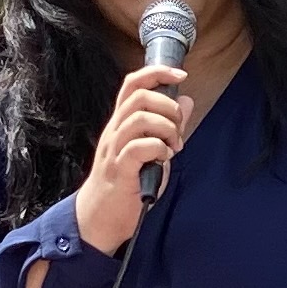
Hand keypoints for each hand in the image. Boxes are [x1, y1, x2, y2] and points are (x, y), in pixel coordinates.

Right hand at [75, 64, 186, 253]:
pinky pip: (139, 147)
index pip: (133, 83)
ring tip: (173, 146)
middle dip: (168, 107)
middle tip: (178, 130)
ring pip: (139, 118)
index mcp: (122, 122)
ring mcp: (115, 149)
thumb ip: (168, 125)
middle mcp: (115, 130)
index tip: (181, 74)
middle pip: (139, 96)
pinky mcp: (119, 169)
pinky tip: (164, 159)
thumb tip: (186, 100)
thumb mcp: (153, 148)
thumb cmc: (128, 182)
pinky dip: (159, 149)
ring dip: (166, 128)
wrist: (101, 216)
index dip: (157, 72)